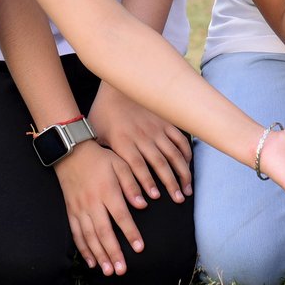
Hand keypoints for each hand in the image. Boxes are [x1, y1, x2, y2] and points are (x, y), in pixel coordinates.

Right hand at [52, 140, 145, 274]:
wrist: (72, 153)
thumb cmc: (101, 158)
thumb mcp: (120, 164)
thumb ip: (132, 183)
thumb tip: (144, 203)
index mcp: (107, 191)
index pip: (121, 217)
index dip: (130, 233)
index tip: (140, 248)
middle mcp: (92, 203)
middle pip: (104, 232)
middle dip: (113, 252)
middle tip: (122, 270)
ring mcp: (80, 209)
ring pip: (90, 237)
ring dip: (99, 255)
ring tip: (108, 271)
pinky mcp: (71, 212)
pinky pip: (76, 234)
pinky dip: (83, 249)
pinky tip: (91, 261)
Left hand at [89, 83, 192, 203]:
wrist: (118, 86)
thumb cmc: (104, 112)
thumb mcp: (97, 134)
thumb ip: (103, 155)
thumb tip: (101, 175)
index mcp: (124, 142)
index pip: (137, 166)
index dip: (146, 182)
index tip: (155, 197)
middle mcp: (142, 137)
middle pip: (160, 163)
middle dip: (171, 183)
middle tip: (179, 199)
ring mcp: (156, 129)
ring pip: (173, 154)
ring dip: (182, 172)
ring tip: (187, 189)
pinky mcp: (165, 122)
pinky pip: (179, 139)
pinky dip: (186, 153)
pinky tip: (188, 166)